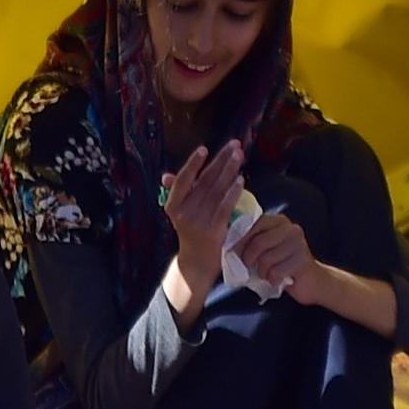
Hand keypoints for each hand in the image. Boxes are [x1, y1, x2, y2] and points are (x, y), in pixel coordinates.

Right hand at [160, 144, 246, 289]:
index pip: (183, 180)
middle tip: (235, 145)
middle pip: (205, 181)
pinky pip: (225, 206)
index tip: (204, 148)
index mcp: (173, 206)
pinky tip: (241, 179)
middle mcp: (183, 212)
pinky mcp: (214, 230)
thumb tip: (167, 175)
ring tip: (239, 156)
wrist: (196, 263)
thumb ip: (178, 193)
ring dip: (230, 170)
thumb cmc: (191, 232)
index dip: (193, 164)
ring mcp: (199, 222)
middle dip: (221, 161)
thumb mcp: (181, 212)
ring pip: (217, 190)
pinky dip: (233, 192)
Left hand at [234, 210, 318, 301]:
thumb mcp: (265, 249)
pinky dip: (272, 280)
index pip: (253, 224)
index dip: (239, 240)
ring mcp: (299, 243)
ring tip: (267, 273)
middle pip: (258, 242)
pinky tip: (277, 279)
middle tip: (249, 267)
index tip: (232, 252)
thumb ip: (251, 241)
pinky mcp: (303, 260)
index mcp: (279, 221)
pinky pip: (276, 272)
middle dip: (249, 259)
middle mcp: (290, 228)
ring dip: (262, 272)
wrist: (311, 282)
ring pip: (266, 260)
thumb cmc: (281, 265)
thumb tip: (227, 243)